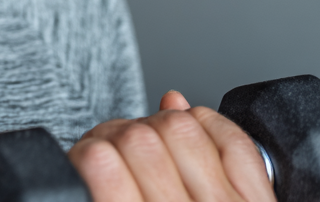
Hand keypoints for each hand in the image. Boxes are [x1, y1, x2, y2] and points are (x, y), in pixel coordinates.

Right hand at [69, 92, 275, 201]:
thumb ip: (98, 192)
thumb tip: (89, 150)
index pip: (98, 161)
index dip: (84, 151)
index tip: (86, 161)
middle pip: (138, 137)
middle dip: (121, 135)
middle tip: (118, 156)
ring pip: (182, 128)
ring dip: (162, 127)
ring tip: (157, 151)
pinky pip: (235, 141)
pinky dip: (212, 126)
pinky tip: (198, 140)